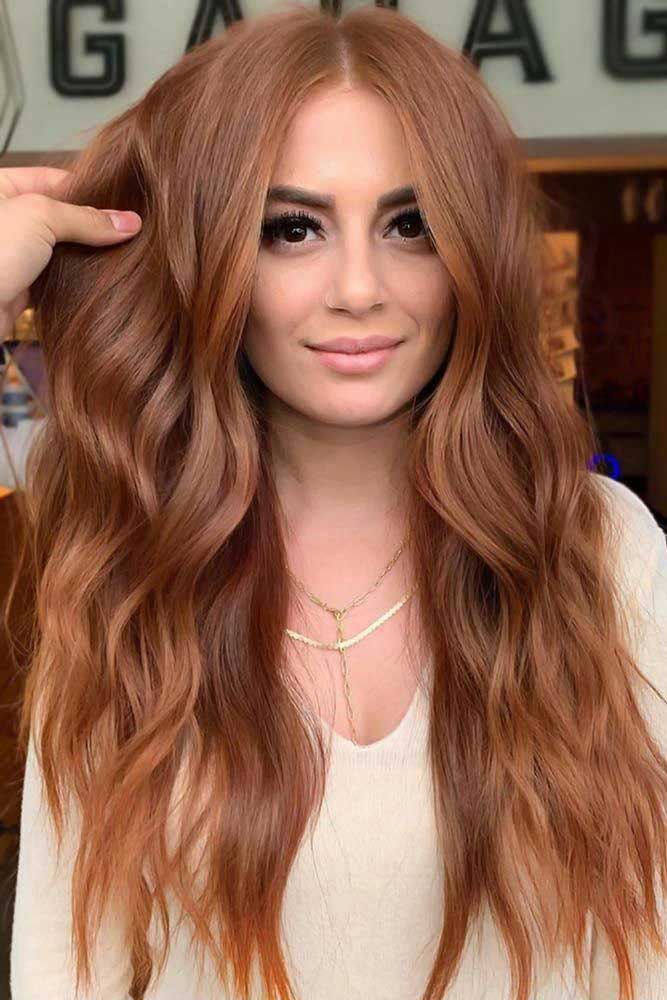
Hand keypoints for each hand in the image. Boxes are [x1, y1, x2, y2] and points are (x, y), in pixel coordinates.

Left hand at [0, 166, 141, 337]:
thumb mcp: (40, 217)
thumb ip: (85, 218)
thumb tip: (129, 222)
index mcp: (1, 187)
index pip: (56, 180)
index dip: (92, 191)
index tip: (125, 205)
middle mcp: (7, 219)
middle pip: (62, 216)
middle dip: (93, 227)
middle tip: (131, 233)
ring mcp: (14, 254)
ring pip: (61, 250)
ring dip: (88, 256)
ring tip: (123, 257)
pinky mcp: (21, 288)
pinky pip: (56, 280)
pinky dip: (77, 282)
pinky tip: (100, 282)